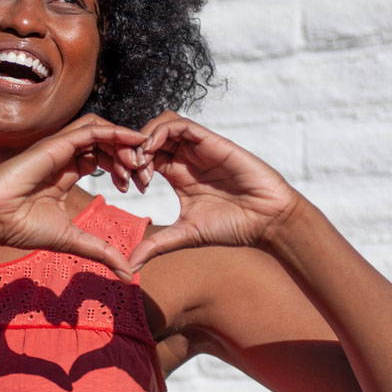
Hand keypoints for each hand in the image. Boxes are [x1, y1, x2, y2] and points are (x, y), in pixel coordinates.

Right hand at [0, 115, 146, 279]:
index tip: (140, 187)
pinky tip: (133, 140)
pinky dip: (115, 132)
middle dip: (129, 156)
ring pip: (101, 132)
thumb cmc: (22, 226)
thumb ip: (102, 252)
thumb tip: (128, 274)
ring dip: (124, 142)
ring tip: (139, 161)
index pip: (102, 159)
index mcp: (66, 174)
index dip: (124, 169)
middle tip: (144, 176)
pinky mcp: (56, 143)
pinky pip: (91, 130)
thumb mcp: (73, 240)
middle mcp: (64, 157)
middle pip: (105, 144)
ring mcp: (60, 147)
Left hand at [128, 112, 300, 268]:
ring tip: (139, 162)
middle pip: (148, 138)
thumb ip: (156, 245)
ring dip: (143, 138)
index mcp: (176, 174)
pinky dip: (160, 132)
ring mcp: (197, 148)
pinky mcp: (211, 141)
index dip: (127, 167)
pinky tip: (152, 151)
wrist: (268, 220)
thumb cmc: (231, 227)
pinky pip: (180, 125)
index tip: (124, 187)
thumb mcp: (185, 235)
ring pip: (161, 125)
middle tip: (126, 172)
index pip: (143, 157)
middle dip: (131, 150)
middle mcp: (185, 158)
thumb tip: (129, 266)